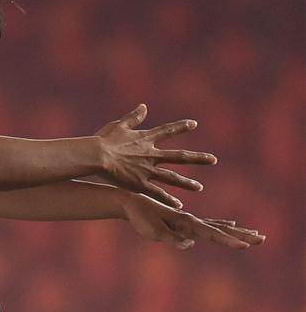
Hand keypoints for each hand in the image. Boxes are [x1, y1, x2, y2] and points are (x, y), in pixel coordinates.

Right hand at [96, 104, 216, 207]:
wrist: (97, 156)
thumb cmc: (104, 140)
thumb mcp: (119, 125)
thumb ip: (133, 117)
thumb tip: (144, 106)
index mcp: (145, 139)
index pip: (167, 131)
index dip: (181, 127)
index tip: (194, 124)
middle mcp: (151, 154)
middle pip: (179, 156)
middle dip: (197, 158)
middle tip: (214, 160)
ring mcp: (147, 170)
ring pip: (171, 177)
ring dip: (186, 183)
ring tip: (199, 187)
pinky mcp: (140, 184)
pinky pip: (157, 193)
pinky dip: (168, 199)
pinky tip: (179, 205)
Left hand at [120, 192, 264, 249]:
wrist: (130, 201)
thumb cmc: (140, 217)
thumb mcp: (153, 231)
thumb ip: (172, 238)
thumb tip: (190, 244)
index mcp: (185, 222)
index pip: (212, 233)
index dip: (229, 240)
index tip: (246, 246)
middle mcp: (190, 220)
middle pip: (221, 229)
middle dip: (241, 235)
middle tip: (263, 239)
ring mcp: (189, 219)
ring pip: (218, 226)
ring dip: (236, 230)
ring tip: (254, 233)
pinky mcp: (183, 220)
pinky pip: (207, 223)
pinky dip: (221, 225)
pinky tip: (230, 223)